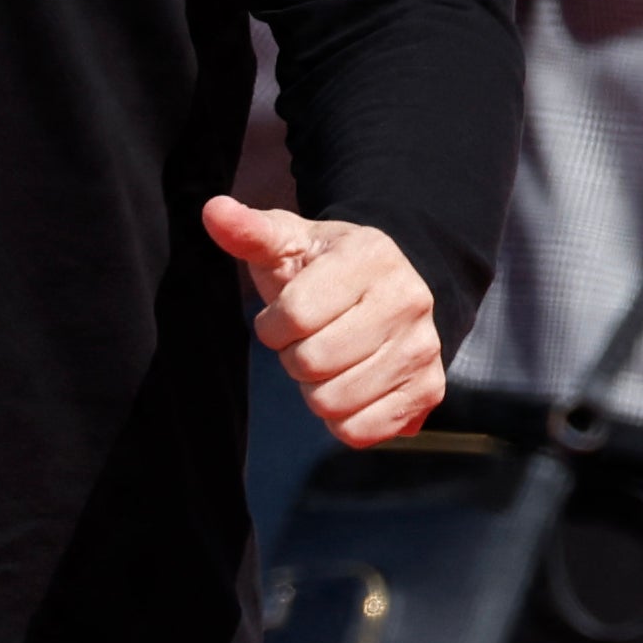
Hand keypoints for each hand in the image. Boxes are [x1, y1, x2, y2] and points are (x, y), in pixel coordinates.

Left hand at [202, 197, 445, 446]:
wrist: (384, 291)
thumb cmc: (322, 270)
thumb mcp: (286, 243)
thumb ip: (248, 231)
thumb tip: (213, 211)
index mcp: (371, 256)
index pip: (295, 315)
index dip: (273, 325)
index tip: (283, 316)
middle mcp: (409, 300)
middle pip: (311, 362)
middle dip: (294, 358)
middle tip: (309, 340)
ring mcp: (423, 347)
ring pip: (332, 402)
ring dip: (315, 390)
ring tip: (330, 361)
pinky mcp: (429, 389)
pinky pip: (361, 431)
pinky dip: (342, 420)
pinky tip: (349, 388)